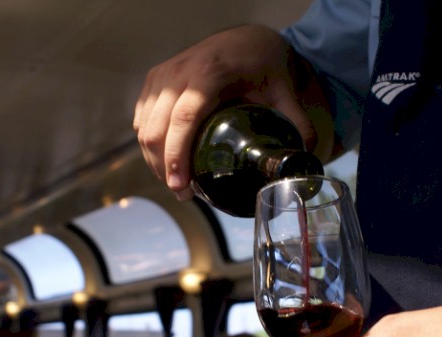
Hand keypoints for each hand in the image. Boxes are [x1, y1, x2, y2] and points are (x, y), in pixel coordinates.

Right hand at [133, 24, 331, 198]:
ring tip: (176, 182)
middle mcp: (179, 72)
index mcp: (209, 72)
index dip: (177, 155)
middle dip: (164, 167)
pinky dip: (149, 144)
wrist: (245, 38)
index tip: (181, 185)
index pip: (184, 118)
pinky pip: (142, 119)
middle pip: (157, 128)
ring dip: (154, 159)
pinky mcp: (154, 81)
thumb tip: (300, 162)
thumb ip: (296, 124)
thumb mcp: (283, 91)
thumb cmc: (262, 63)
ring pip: (144, 127)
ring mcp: (162, 75)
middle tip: (183, 193)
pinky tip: (165, 160)